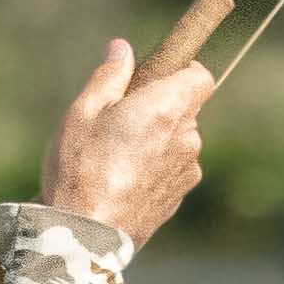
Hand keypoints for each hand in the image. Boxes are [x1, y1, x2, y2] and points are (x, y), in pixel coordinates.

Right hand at [46, 32, 219, 242]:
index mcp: (168, 108)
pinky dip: (155, 167)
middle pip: (185, 109)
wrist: (87, 234)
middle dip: (159, 106)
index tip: (159, 74)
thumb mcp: (84, 111)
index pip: (201, 77)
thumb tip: (122, 48)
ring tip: (115, 154)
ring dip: (156, 139)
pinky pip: (172, 169)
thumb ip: (110, 76)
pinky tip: (121, 178)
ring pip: (178, 141)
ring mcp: (187, 170)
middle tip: (119, 117)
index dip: (184, 71)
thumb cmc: (81, 168)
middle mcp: (187, 137)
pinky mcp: (179, 196)